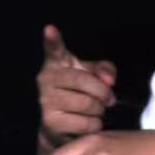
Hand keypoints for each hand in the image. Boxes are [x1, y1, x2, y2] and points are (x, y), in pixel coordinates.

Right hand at [36, 24, 116, 147]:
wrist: (60, 126)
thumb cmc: (79, 93)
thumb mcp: (92, 75)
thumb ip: (104, 70)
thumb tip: (109, 80)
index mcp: (56, 64)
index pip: (54, 50)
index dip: (52, 39)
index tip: (50, 29)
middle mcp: (46, 80)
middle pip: (85, 82)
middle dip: (103, 93)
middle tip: (107, 99)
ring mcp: (46, 102)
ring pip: (88, 104)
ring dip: (99, 110)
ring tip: (94, 110)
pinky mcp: (50, 124)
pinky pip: (85, 123)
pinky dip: (94, 125)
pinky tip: (87, 123)